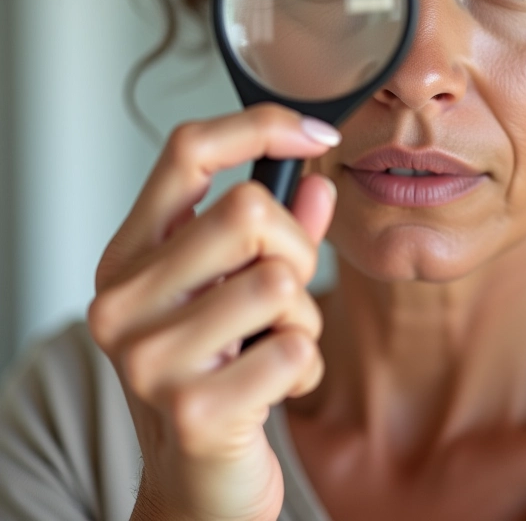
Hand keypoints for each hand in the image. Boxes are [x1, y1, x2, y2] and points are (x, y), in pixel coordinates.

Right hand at [88, 104, 339, 520]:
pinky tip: (273, 386)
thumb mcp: (236, 291)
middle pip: (249, 211)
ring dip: (302, 317)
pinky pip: (296, 346)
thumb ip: (278, 233)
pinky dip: (305, 364)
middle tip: (283, 294)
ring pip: (282, 280)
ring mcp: (150, 358)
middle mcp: (123, 299)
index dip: (260, 127)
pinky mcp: (193, 410)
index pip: (188, 150)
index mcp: (130, 254)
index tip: (317, 135)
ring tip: (270, 346)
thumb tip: (316, 184)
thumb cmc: (215, 374)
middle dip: (296, 250)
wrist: (197, 484)